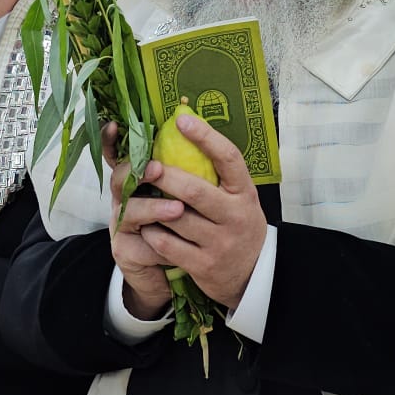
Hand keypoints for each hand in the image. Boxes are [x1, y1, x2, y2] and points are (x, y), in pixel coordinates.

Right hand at [101, 124, 173, 318]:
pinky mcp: (125, 251)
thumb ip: (185, 165)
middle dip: (138, 172)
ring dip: (154, 209)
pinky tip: (176, 248)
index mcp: (137, 177)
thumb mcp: (185, 191)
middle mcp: (123, 198)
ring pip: (130, 212)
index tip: (114, 125)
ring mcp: (121, 224)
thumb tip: (193, 122)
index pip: (117, 152)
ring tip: (178, 209)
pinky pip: (141, 246)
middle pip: (119, 178)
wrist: (172, 268)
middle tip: (158, 169)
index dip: (111, 139)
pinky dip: (160, 246)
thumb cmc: (182, 222)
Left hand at [116, 115, 267, 314]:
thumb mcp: (239, 198)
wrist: (254, 275)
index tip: (183, 120)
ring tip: (140, 195)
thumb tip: (185, 130)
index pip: (228, 159)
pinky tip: (146, 225)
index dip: (206, 137)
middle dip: (166, 175)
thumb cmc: (239, 225)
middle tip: (147, 164)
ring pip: (175, 218)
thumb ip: (219, 175)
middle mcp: (235, 216)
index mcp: (245, 193)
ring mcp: (219, 243)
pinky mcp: (203, 265)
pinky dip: (152, 232)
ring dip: (153, 205)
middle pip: (195, 190)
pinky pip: (167, 245)